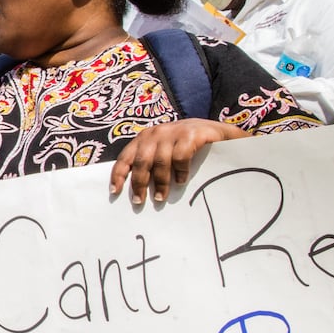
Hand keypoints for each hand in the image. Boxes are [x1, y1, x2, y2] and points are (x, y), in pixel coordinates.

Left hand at [109, 119, 247, 204]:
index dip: (118, 174)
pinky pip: (180, 156)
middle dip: (139, 183)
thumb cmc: (188, 146)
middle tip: (139, 201)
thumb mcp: (166, 152)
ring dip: (160, 182)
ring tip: (160, 197)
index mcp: (145, 138)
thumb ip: (152, 164)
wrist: (219, 131)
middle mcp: (156, 133)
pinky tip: (181, 180)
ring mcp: (173, 132)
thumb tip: (138, 190)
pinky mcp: (191, 133)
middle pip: (141, 161)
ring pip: (160, 161)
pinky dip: (179, 171)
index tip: (114, 191)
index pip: (126, 157)